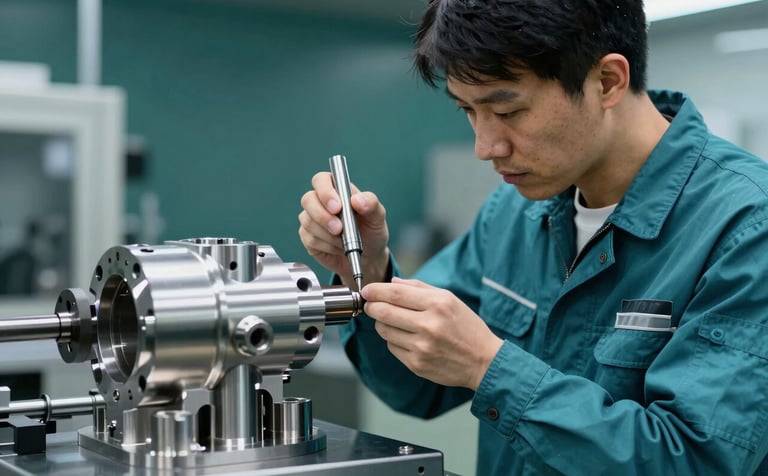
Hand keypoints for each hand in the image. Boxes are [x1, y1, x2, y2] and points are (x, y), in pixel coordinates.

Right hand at [298, 171, 389, 286]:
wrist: (368, 256)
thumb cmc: (371, 230)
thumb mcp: (377, 217)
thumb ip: (371, 204)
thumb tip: (357, 200)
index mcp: (337, 189)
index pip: (321, 180)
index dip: (325, 191)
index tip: (337, 207)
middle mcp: (320, 201)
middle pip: (308, 200)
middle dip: (323, 216)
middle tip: (339, 229)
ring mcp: (311, 218)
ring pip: (308, 222)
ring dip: (329, 235)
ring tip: (345, 241)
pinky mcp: (308, 236)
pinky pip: (310, 240)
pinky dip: (327, 246)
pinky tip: (338, 247)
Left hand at [362, 277, 503, 390]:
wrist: (483, 361)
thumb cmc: (466, 327)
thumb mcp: (450, 299)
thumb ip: (419, 288)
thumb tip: (391, 283)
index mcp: (438, 304)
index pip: (395, 293)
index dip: (376, 291)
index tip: (367, 290)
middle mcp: (429, 325)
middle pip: (384, 312)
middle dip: (371, 306)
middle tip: (370, 305)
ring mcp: (422, 347)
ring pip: (384, 331)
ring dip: (382, 324)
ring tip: (395, 322)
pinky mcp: (417, 364)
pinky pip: (392, 348)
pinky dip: (394, 340)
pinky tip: (408, 338)